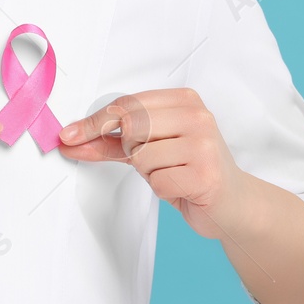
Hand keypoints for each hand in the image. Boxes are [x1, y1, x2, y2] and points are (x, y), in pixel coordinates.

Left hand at [57, 88, 252, 240]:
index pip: (127, 104)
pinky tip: (183, 187)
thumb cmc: (190, 170)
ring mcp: (205, 144)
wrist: (234, 203)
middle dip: (131, 149)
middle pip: (131, 126)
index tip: (69, 135)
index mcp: (184, 99)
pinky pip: (158, 182)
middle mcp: (198, 116)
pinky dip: (163, 190)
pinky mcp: (206, 175)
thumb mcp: (150, 148)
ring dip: (149, 173)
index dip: (94, 122)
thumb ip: (110, 142)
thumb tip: (70, 139)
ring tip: (173, 173)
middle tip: (152, 159)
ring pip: (142, 156)